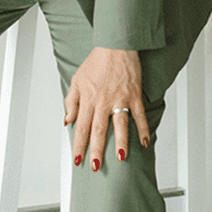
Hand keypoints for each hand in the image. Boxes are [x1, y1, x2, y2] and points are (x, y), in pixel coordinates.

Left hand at [63, 47, 149, 170]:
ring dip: (120, 143)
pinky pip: (139, 115)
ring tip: (121, 159)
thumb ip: (71, 101)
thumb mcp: (77, 79)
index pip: (82, 127)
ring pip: (120, 125)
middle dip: (97, 150)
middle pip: (99, 130)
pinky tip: (144, 142)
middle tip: (96, 166)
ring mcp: (120, 99)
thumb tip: (68, 119)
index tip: (78, 159)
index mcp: (88, 99)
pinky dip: (142, 129)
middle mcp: (103, 101)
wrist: (115, 45)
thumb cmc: (96, 62)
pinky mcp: (133, 95)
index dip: (79, 145)